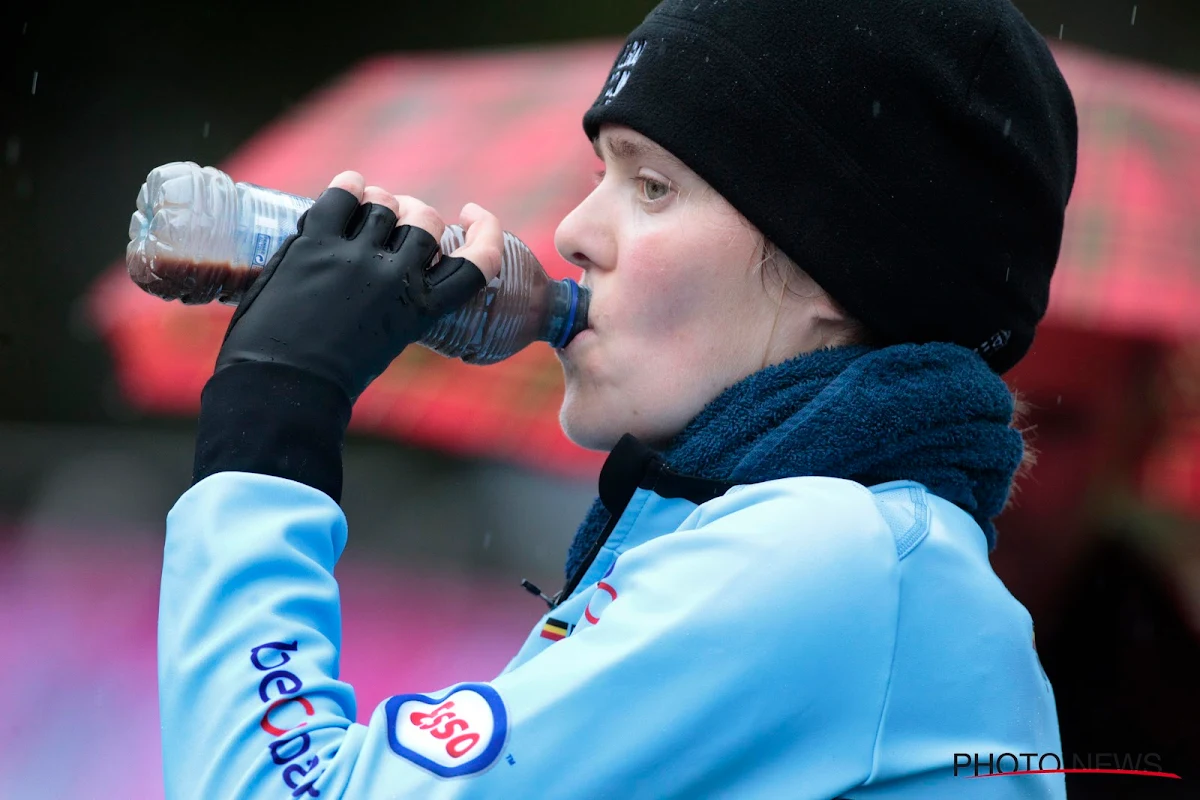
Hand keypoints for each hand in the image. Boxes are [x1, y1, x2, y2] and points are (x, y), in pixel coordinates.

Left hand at [215, 171, 504, 401]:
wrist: (282, 388)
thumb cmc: (329, 378)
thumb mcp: (385, 341)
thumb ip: (395, 304)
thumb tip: (387, 265)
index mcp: (421, 310)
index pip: (477, 261)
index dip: (485, 231)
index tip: (472, 214)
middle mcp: (397, 279)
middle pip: (425, 220)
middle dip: (416, 213)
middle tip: (397, 217)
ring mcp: (356, 258)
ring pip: (383, 204)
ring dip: (379, 200)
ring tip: (366, 205)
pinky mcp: (315, 245)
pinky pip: (341, 196)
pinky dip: (348, 185)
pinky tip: (348, 187)